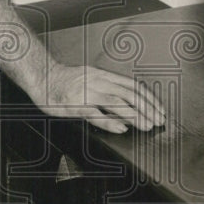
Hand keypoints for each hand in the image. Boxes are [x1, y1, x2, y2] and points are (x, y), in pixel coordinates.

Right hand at [23, 61, 165, 133]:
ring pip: (117, 103)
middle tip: (159, 120)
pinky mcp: (76, 104)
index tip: (160, 110)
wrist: (43, 77)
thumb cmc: (65, 80)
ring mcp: (87, 92)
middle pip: (130, 94)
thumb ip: (109, 88)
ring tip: (147, 125)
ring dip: (135, 115)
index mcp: (104, 75)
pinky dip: (111, 122)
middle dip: (148, 108)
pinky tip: (121, 128)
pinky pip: (96, 114)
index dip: (149, 98)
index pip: (133, 86)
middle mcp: (98, 81)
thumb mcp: (91, 78)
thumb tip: (128, 104)